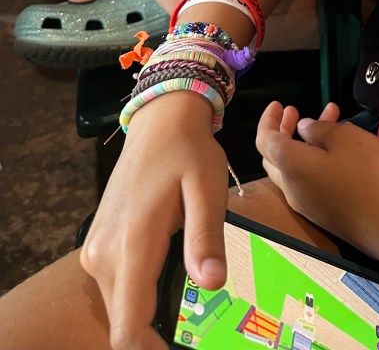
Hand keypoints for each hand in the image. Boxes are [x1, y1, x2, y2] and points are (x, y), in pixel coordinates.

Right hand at [80, 93, 229, 349]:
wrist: (159, 121)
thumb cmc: (188, 151)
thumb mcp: (207, 188)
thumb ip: (206, 237)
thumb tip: (212, 284)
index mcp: (131, 245)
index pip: (128, 327)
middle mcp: (103, 256)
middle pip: (125, 322)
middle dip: (157, 334)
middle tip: (198, 328)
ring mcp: (96, 251)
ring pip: (122, 306)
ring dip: (150, 313)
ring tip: (189, 300)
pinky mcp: (99, 246)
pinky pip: (120, 286)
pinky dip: (143, 292)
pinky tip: (174, 273)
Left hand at [257, 101, 378, 264]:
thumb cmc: (369, 173)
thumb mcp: (346, 138)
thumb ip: (319, 129)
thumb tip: (303, 130)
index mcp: (291, 167)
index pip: (265, 140)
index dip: (268, 119)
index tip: (279, 104)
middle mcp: (292, 189)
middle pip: (274, 157)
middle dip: (282, 130)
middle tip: (295, 111)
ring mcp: (308, 206)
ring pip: (293, 169)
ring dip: (303, 143)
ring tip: (327, 119)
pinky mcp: (325, 215)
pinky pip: (308, 182)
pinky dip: (314, 160)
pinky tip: (337, 148)